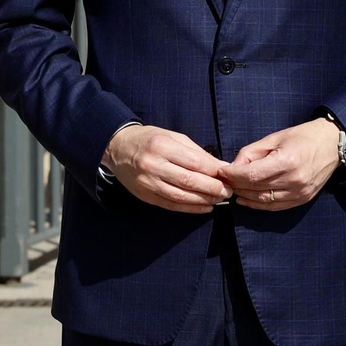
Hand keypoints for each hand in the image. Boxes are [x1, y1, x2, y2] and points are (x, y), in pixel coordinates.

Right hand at [102, 124, 231, 212]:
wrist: (117, 148)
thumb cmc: (151, 139)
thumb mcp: (174, 137)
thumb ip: (197, 152)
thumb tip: (220, 166)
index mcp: (162, 146)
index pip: (194, 162)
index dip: (214, 171)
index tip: (228, 175)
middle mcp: (153, 165)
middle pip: (188, 181)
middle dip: (212, 188)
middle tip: (228, 191)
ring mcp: (147, 182)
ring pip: (180, 196)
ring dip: (203, 200)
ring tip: (219, 200)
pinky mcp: (144, 196)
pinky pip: (170, 205)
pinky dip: (189, 208)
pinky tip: (204, 207)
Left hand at [220, 119, 341, 210]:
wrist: (333, 143)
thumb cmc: (304, 136)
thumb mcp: (275, 137)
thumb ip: (251, 152)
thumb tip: (232, 167)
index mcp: (287, 161)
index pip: (251, 175)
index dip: (233, 175)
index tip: (222, 171)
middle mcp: (294, 180)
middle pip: (255, 189)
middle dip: (236, 185)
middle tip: (224, 180)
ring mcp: (300, 192)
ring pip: (263, 200)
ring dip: (244, 196)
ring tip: (233, 189)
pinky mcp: (303, 199)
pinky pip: (275, 206)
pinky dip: (258, 204)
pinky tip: (246, 199)